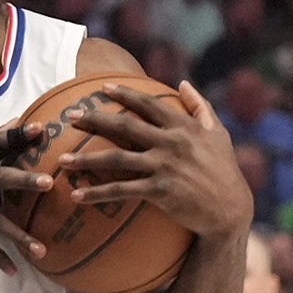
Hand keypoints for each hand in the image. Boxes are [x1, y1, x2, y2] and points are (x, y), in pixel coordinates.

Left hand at [54, 81, 249, 239]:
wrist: (230, 209)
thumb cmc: (224, 170)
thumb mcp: (218, 133)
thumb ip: (200, 106)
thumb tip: (183, 83)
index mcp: (183, 126)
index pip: (148, 104)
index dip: (124, 94)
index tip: (102, 88)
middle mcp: (171, 142)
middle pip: (125, 126)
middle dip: (94, 119)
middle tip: (70, 117)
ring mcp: (164, 166)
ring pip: (117, 158)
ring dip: (86, 159)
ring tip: (62, 161)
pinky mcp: (160, 191)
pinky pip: (122, 190)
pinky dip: (98, 193)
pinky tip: (78, 195)